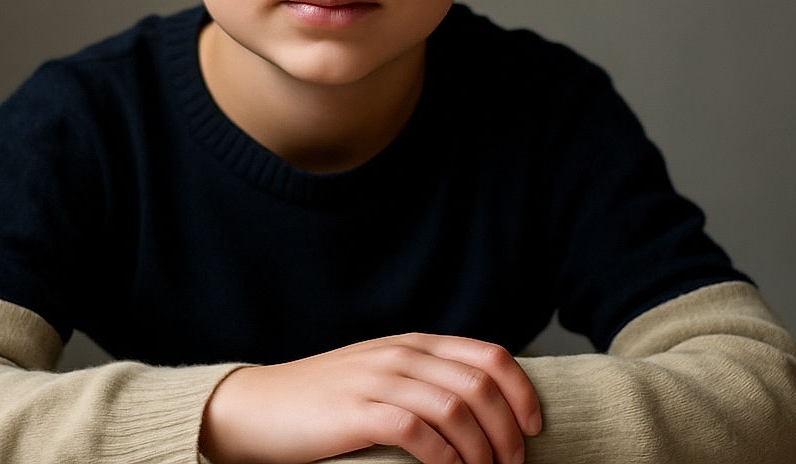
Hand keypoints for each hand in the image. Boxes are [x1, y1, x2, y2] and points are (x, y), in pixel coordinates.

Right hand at [199, 332, 540, 463]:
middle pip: (480, 385)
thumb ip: (425, 377)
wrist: (260, 407)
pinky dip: (444, 458)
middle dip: (509, 430)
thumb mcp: (382, 373)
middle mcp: (402, 354)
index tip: (534, 427)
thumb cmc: (326, 400)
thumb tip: (480, 406)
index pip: (489, 355)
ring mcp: (379, 379)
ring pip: (456, 408)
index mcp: (414, 343)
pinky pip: (418, 431)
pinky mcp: (358, 411)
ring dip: (482, 450)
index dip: (521, 391)